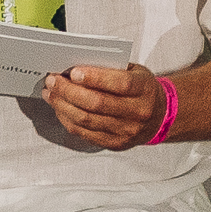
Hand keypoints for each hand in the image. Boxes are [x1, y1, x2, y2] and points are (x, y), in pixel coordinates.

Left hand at [40, 62, 164, 150]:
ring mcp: (126, 131)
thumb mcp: (135, 72)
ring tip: (51, 93)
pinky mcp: (115, 143)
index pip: (119, 84)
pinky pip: (85, 133)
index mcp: (144, 90)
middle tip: (53, 81)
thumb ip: (111, 69)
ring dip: (63, 105)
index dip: (95, 78)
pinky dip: (68, 120)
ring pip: (87, 120)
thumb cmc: (142, 89)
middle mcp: (137, 112)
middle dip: (69, 91)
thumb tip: (76, 68)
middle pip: (97, 104)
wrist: (159, 116)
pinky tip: (60, 109)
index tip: (74, 71)